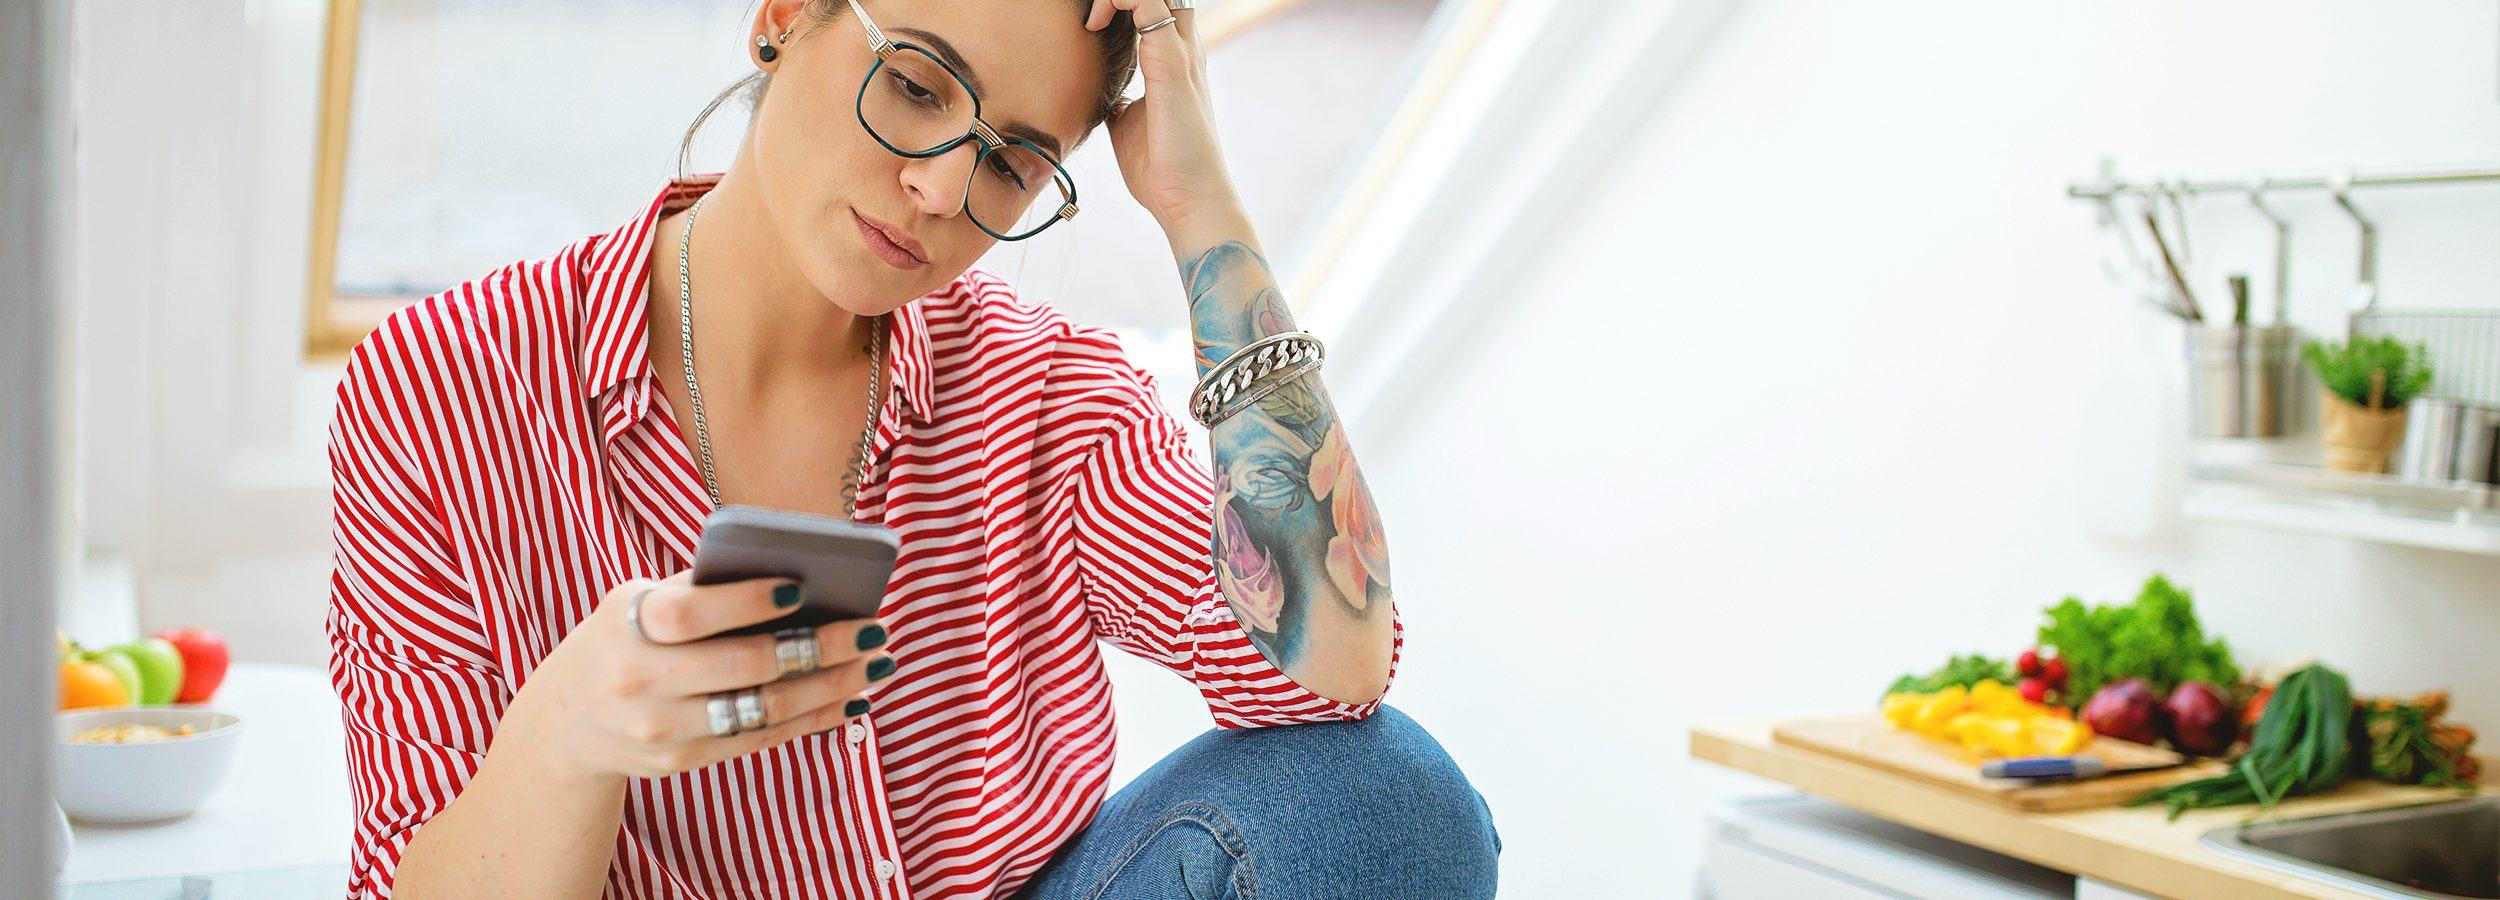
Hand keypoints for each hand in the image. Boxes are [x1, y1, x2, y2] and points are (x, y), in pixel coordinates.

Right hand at [497, 572, 893, 781]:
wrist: (565, 722)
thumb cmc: (622, 639)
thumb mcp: (637, 602)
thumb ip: (699, 589)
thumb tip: (795, 578)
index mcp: (628, 626)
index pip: (691, 615)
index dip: (745, 603)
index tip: (801, 586)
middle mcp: (641, 681)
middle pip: (744, 668)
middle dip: (819, 648)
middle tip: (873, 628)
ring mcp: (661, 729)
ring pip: (763, 710)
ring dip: (831, 688)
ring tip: (875, 664)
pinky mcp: (680, 761)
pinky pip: (760, 739)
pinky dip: (813, 720)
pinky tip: (850, 700)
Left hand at [1085, 0, 1242, 231]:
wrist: (1190, 201)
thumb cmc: (1164, 170)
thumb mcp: (1130, 126)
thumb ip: (1121, 104)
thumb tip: (1105, 100)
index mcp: (1178, 62)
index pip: (1161, 6)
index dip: (1127, 4)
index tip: (1094, 25)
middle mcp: (1185, 50)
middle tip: (1095, 16)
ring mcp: (1182, 54)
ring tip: (1094, 17)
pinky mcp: (1173, 65)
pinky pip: (1146, 3)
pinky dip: (1118, 0)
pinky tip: (1095, 25)